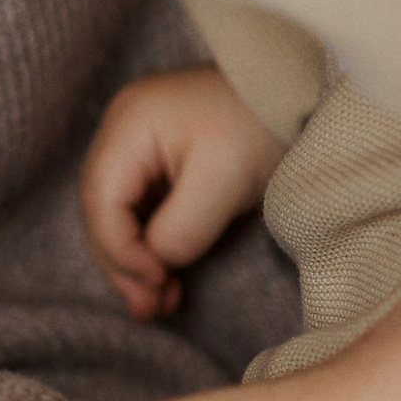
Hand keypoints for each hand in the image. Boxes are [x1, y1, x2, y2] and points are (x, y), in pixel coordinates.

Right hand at [81, 63, 287, 318]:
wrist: (300, 91)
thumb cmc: (262, 124)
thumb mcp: (223, 182)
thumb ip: (180, 231)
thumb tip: (158, 264)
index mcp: (129, 124)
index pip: (101, 200)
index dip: (120, 250)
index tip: (155, 282)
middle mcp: (122, 130)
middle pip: (101, 210)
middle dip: (122, 264)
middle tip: (149, 308)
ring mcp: (139, 143)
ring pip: (118, 215)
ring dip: (136, 260)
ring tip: (160, 302)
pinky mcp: (160, 159)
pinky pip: (141, 209)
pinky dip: (151, 244)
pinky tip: (169, 274)